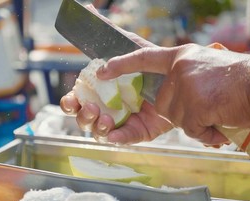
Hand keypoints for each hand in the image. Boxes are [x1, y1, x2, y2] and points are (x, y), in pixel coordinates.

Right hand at [60, 5, 172, 144]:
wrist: (180, 78)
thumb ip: (108, 30)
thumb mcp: (129, 45)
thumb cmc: (150, 62)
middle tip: (91, 107)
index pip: (76, 101)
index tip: (71, 100)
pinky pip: (121, 139)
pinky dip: (114, 137)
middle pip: (83, 118)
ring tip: (105, 117)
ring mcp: (121, 121)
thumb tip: (88, 9)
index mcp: (100, 91)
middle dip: (82, 116)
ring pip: (97, 131)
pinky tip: (113, 133)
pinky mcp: (137, 132)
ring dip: (96, 125)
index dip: (70, 102)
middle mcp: (107, 107)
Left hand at [96, 43, 249, 144]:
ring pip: (176, 118)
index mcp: (180, 57)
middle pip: (163, 103)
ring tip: (218, 111)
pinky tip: (220, 122)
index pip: (143, 58)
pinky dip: (207, 133)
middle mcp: (178, 69)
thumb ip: (184, 76)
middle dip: (182, 112)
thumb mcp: (205, 66)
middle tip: (207, 106)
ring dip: (196, 122)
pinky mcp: (192, 107)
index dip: (122, 63)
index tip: (103, 69)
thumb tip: (171, 92)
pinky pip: (191, 130)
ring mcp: (184, 87)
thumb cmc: (239, 79)